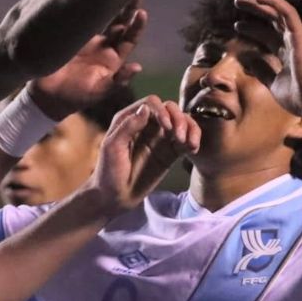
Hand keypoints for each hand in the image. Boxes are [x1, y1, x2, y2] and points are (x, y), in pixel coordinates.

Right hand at [29, 0, 145, 119]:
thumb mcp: (99, 91)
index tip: (142, 13)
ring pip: (101, 17)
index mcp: (113, 59)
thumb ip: (117, 81)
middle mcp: (103, 46)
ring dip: (109, 3)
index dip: (136, 26)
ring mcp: (87, 38)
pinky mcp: (71, 35)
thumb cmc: (76, 97)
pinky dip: (85, 9)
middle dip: (128, 8)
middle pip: (120, 23)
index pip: (129, 39)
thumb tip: (137, 67)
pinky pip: (80, 19)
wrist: (48, 95)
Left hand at [87, 97, 199, 215]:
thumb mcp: (112, 147)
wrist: (115, 197)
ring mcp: (159, 138)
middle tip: (179, 136)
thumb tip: (146, 109)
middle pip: (169, 109)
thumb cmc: (108, 171)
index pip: (151, 104)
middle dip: (178, 117)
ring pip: (181, 122)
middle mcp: (146, 125)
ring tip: (189, 144)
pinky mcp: (170, 153)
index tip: (167, 127)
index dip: (162, 111)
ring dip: (189, 127)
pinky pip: (186, 139)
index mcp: (129, 119)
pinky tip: (193, 148)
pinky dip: (194, 139)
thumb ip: (128, 126)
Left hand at [233, 0, 301, 115]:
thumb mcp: (272, 82)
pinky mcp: (300, 35)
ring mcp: (297, 37)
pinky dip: (273, 2)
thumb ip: (261, 70)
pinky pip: (287, 13)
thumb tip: (248, 61)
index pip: (268, 33)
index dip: (252, 27)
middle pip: (272, 17)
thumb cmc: (296, 96)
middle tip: (237, 1)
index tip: (236, 25)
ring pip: (279, 10)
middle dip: (255, 7)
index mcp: (287, 51)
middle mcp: (292, 40)